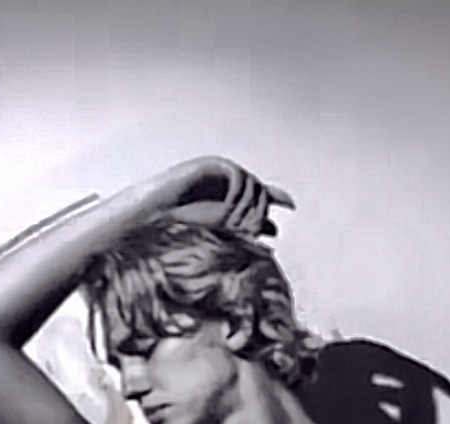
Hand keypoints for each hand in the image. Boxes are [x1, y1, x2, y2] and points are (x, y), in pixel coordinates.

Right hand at [161, 157, 293, 237]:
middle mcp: (228, 183)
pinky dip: (237, 197)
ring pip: (251, 185)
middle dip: (259, 212)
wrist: (157, 215)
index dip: (277, 197)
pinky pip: (237, 178)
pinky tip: (228, 214)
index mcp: (231, 197)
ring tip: (236, 226)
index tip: (292, 205)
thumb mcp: (222, 231)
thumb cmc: (184, 225)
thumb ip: (247, 227)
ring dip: (248, 209)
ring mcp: (219, 173)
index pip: (261, 192)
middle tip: (251, 232)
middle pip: (259, 191)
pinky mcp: (211, 166)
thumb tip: (273, 231)